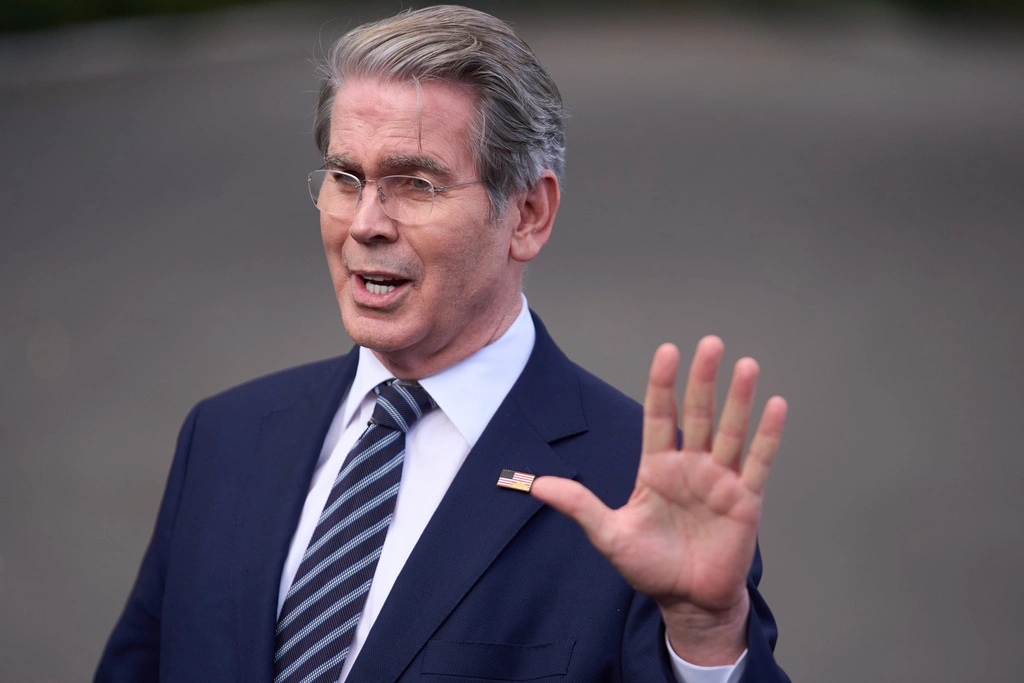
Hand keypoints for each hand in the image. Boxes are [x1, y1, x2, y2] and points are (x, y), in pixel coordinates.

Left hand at [530, 337, 786, 664]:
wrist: (688, 601)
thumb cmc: (650, 567)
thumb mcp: (609, 535)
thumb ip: (579, 506)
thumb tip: (535, 485)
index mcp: (657, 468)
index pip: (659, 416)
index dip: (662, 385)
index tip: (667, 351)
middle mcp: (690, 466)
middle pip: (697, 414)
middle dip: (703, 379)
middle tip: (710, 344)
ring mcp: (720, 480)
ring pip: (730, 431)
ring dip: (738, 398)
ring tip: (746, 365)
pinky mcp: (745, 499)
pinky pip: (759, 462)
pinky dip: (768, 435)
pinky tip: (775, 405)